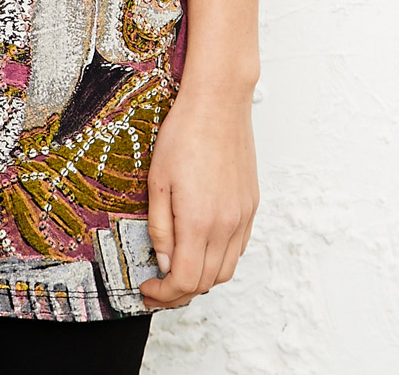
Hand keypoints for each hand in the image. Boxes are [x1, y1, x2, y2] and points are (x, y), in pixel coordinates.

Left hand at [139, 84, 258, 308]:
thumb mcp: (157, 180)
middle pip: (206, 282)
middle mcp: (226, 226)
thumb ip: (159, 227)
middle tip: (158, 285)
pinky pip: (238, 248)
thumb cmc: (184, 134)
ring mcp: (242, 217)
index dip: (163, 294)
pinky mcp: (251, 206)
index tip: (147, 288)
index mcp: (199, 222)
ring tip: (178, 268)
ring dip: (202, 279)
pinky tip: (202, 247)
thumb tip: (164, 261)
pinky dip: (220, 259)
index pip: (185, 281)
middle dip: (179, 293)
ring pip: (226, 270)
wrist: (218, 104)